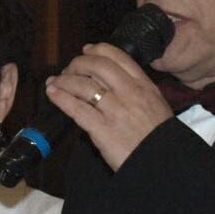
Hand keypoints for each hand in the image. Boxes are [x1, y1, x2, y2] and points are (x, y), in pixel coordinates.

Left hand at [45, 43, 171, 170]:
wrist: (161, 162)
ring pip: (83, 85)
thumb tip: (113, 83)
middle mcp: (129, 93)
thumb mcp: (157, 106)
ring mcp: (115, 110)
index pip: (118, 57)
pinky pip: (77, 108)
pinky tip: (52, 94)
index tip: (86, 51)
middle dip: (78, 64)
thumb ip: (138, 92)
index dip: (98, 50)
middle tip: (69, 70)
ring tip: (54, 82)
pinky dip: (61, 98)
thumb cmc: (159, 139)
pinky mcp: (102, 129)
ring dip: (64, 80)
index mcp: (144, 86)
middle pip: (97, 66)